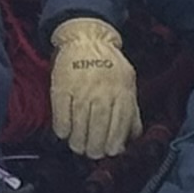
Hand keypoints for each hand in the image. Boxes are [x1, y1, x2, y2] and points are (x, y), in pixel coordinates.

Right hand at [45, 15, 141, 159]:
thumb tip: (132, 137)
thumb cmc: (109, 65)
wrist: (87, 39)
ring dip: (78, 141)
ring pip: (79, 124)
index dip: (113, 143)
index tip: (109, 152)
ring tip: (78, 147)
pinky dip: (63, 127)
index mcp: (121, 91)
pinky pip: (62, 113)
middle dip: (95, 147)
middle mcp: (102, 91)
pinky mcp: (62, 86)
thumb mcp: (128, 83)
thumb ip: (131, 111)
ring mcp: (81, 89)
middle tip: (92, 153)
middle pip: (98, 128)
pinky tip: (64, 134)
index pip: (118, 125)